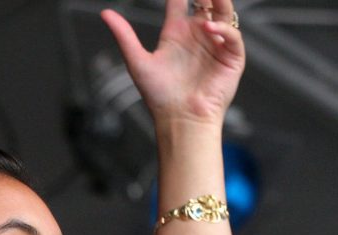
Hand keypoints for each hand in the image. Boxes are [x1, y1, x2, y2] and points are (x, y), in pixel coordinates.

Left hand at [101, 0, 244, 126]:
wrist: (180, 119)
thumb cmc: (159, 96)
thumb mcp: (137, 61)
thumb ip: (124, 35)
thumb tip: (105, 14)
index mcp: (175, 34)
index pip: (180, 3)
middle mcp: (196, 36)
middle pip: (205, 3)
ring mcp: (215, 44)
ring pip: (222, 13)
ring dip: (219, 2)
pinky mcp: (230, 57)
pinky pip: (232, 36)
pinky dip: (223, 28)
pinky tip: (210, 27)